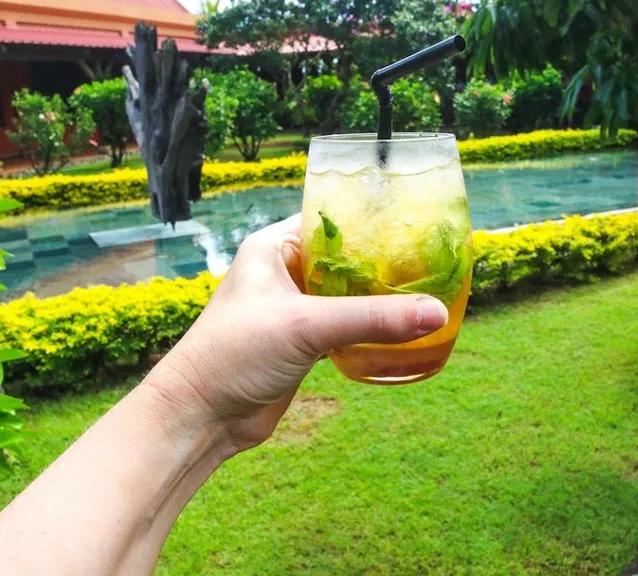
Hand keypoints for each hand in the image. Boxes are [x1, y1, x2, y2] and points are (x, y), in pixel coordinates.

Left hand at [143, 215, 448, 449]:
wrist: (201, 418)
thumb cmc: (233, 355)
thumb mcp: (307, 326)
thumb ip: (372, 318)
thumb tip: (436, 313)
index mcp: (274, 247)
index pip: (331, 219)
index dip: (371, 221)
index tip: (415, 225)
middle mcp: (284, 272)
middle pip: (346, 259)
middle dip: (384, 264)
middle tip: (432, 263)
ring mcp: (294, 309)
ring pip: (348, 295)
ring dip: (379, 298)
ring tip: (426, 292)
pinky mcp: (302, 344)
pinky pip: (345, 327)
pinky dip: (370, 328)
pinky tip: (402, 330)